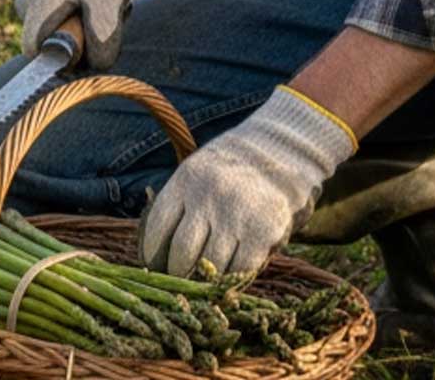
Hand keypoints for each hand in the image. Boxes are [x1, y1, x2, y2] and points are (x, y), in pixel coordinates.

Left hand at [139, 87, 356, 276]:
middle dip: (178, 274)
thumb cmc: (231, 171)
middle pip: (181, 254)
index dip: (153, 256)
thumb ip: (178, 206)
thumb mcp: (196, 174)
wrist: (281, 151)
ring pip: (210, 267)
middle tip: (180, 280)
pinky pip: (239, 270)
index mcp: (185, 181)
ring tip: (204, 281)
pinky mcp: (262, 232)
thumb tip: (154, 256)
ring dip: (205, 280)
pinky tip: (229, 276)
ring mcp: (236, 215)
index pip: (158, 230)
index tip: (154, 268)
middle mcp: (208, 197)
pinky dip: (233, 279)